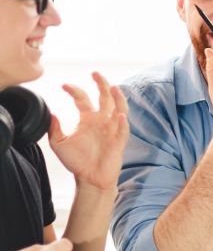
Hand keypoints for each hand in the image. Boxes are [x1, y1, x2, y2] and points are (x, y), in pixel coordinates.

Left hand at [48, 72, 128, 191]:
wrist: (89, 178)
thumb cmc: (77, 161)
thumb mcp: (59, 143)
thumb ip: (55, 128)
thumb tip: (51, 113)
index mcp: (88, 119)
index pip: (83, 99)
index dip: (74, 91)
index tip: (64, 86)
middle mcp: (102, 121)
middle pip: (105, 98)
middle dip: (101, 84)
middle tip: (95, 73)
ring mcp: (112, 130)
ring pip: (119, 109)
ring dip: (118, 98)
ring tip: (113, 88)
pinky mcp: (118, 142)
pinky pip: (123, 130)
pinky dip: (123, 123)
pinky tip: (120, 116)